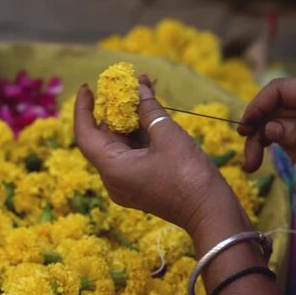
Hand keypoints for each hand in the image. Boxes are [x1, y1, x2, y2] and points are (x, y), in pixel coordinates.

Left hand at [74, 76, 242, 234]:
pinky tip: (152, 108)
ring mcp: (128, 182)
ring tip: (145, 85)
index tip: (89, 87)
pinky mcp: (142, 183)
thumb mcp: (168, 135)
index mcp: (111, 169)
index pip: (85, 134)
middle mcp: (113, 178)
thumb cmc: (189, 176)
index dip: (83, 108)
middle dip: (115, 107)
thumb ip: (148, 109)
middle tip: (126, 81)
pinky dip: (141, 131)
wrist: (212, 214)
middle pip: (105, 136)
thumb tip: (138, 88)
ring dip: (131, 116)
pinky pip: (135, 152)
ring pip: (122, 143)